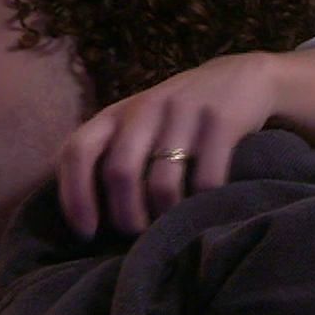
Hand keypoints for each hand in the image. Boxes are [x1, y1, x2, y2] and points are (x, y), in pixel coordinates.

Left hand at [55, 47, 314, 238]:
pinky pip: (206, 180)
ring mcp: (183, 112)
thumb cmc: (175, 117)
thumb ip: (108, 155)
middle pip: (119, 171)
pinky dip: (202, 205)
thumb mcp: (136, 125)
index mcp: (115, 114)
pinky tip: (204, 210)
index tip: (86, 232)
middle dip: (124, 215)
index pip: (77, 150)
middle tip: (136, 236)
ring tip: (169, 227)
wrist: (240, 78)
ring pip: (161, 183)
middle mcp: (145, 109)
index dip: (74, 194)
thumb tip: (81, 217)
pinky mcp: (222, 121)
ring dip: (162, 217)